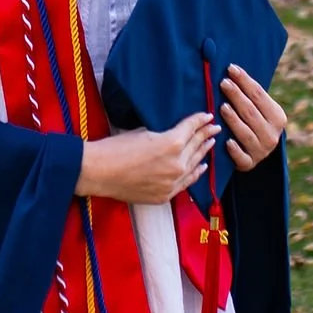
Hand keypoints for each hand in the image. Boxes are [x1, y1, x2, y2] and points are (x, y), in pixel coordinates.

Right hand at [76, 112, 218, 205]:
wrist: (98, 173)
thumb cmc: (115, 148)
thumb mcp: (142, 132)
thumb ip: (163, 135)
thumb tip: (173, 136)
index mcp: (171, 143)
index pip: (191, 129)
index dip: (200, 120)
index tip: (207, 116)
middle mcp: (177, 164)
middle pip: (196, 146)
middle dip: (206, 135)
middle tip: (214, 127)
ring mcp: (172, 183)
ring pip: (194, 165)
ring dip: (203, 153)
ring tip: (211, 143)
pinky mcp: (165, 196)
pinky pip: (186, 183)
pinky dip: (195, 173)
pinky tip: (202, 167)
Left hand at [219, 62, 285, 172]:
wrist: (257, 150)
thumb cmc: (254, 121)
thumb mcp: (258, 108)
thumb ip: (250, 94)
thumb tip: (230, 69)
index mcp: (278, 117)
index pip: (259, 95)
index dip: (244, 81)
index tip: (231, 68)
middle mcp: (272, 135)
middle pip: (251, 112)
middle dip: (237, 96)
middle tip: (223, 83)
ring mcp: (261, 151)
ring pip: (245, 132)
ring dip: (233, 120)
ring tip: (222, 106)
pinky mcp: (249, 164)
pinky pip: (242, 157)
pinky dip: (235, 150)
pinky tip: (226, 141)